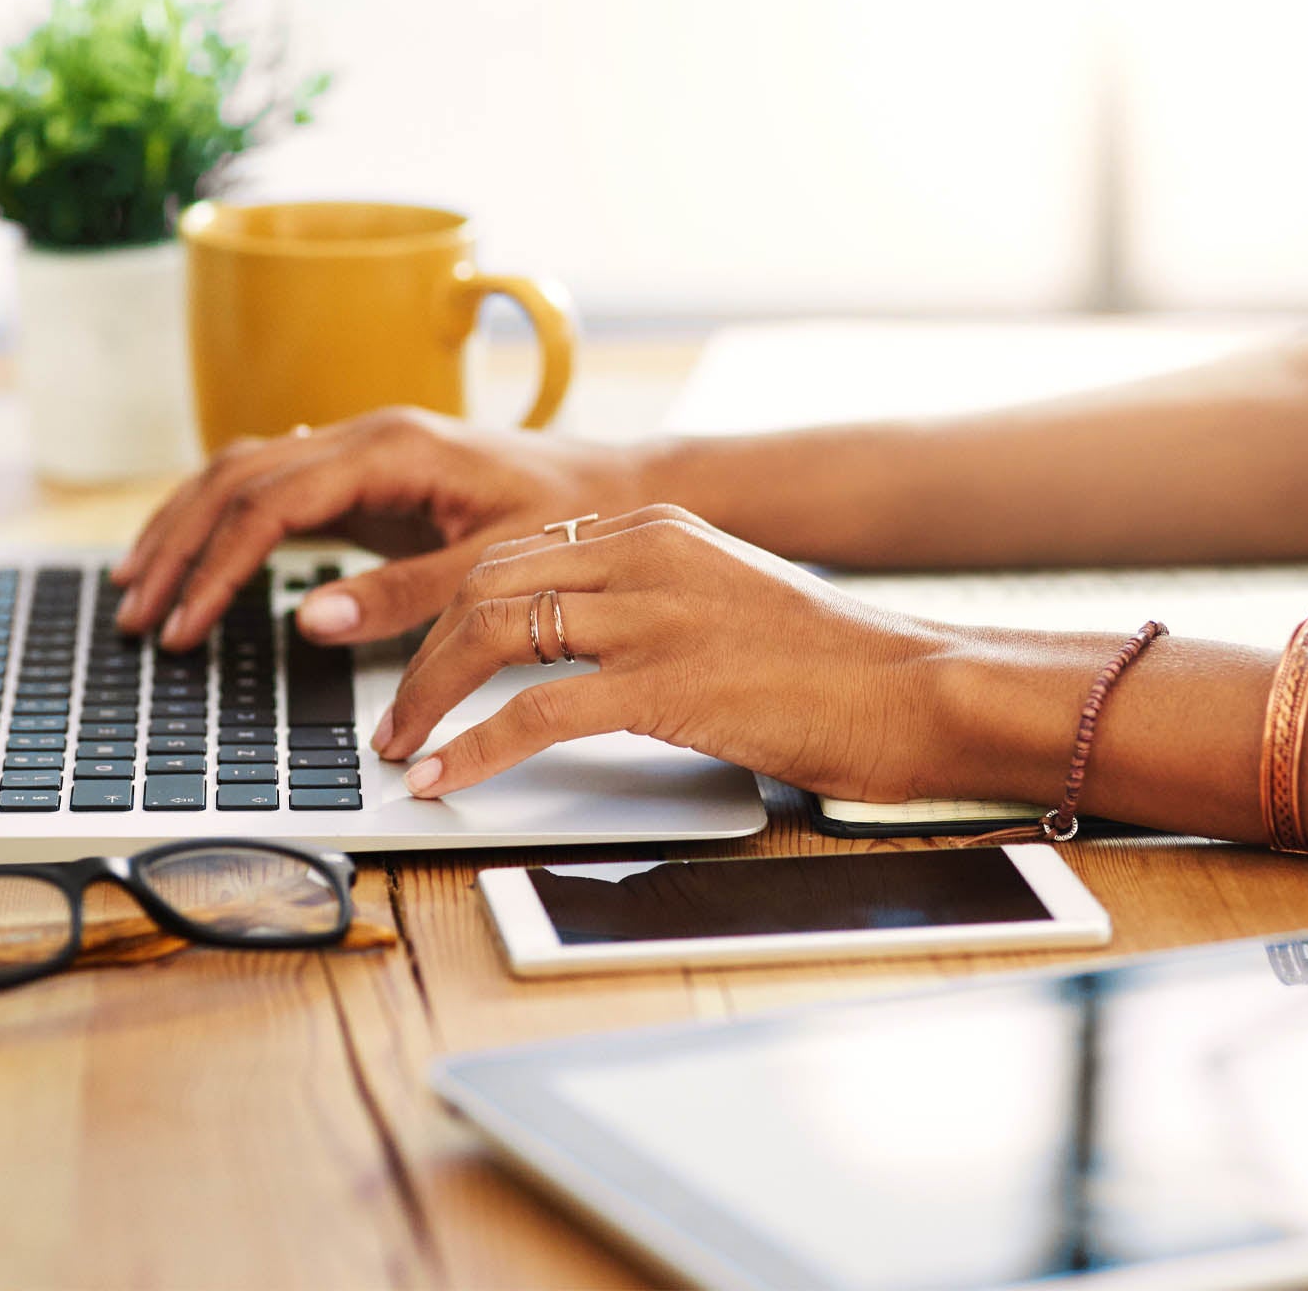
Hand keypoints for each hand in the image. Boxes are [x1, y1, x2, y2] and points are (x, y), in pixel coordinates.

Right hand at [111, 407, 650, 649]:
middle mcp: (366, 434)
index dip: (216, 567)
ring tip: (140, 586)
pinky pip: (273, 484)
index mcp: (392, 448)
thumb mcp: (496, 566)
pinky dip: (223, 518)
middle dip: (178, 546)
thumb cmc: (571, 518)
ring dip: (185, 526)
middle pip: (235, 478)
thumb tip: (311, 619)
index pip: (270, 502)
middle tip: (137, 614)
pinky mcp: (367, 474)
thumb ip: (406, 594)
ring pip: (242, 471)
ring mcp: (362, 448)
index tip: (185, 626)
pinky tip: (195, 551)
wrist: (619, 487)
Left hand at [374, 505, 965, 801]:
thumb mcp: (724, 598)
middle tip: (391, 716)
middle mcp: (646, 555)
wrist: (916, 687)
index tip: (416, 660)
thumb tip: (566, 645)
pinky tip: (445, 777)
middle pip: (486, 585)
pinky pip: (536, 712)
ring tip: (400, 748)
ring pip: (494, 634)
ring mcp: (656, 615)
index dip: (446, 611)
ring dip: (428, 697)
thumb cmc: (829, 662)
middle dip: (419, 654)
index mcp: (655, 529)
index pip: (514, 554)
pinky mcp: (669, 683)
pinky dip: (474, 747)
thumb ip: (648, 601)